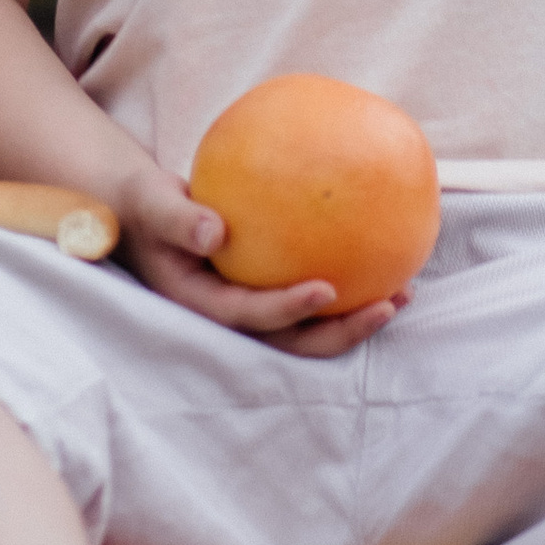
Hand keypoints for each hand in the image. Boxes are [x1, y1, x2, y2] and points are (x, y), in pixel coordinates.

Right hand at [110, 156, 409, 360]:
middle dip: (339, 332)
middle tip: (387, 306)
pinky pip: (308, 292)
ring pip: (306, 328)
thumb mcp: (151, 204)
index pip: (247, 315)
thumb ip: (178, 218)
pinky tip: (382, 258)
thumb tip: (214, 231)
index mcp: (199, 303)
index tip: (326, 289)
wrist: (142, 213)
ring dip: (353, 318)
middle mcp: (229, 314)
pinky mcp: (264, 289)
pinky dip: (346, 286)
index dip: (286, 309)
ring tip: (402, 293)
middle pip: (289, 340)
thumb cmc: (145, 204)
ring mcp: (248, 306)